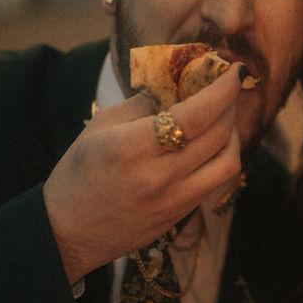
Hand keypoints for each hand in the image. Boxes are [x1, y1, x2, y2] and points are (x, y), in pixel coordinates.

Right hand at [44, 65, 244, 283]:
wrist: (68, 232)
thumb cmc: (78, 173)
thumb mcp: (101, 126)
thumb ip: (143, 103)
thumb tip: (177, 83)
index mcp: (133, 147)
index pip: (196, 114)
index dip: (223, 89)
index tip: (234, 71)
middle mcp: (159, 175)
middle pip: (218, 133)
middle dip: (230, 103)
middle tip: (227, 87)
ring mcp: (174, 199)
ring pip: (228, 161)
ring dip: (233, 132)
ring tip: (223, 117)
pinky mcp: (180, 215)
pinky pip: (216, 181)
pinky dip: (223, 156)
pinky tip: (212, 144)